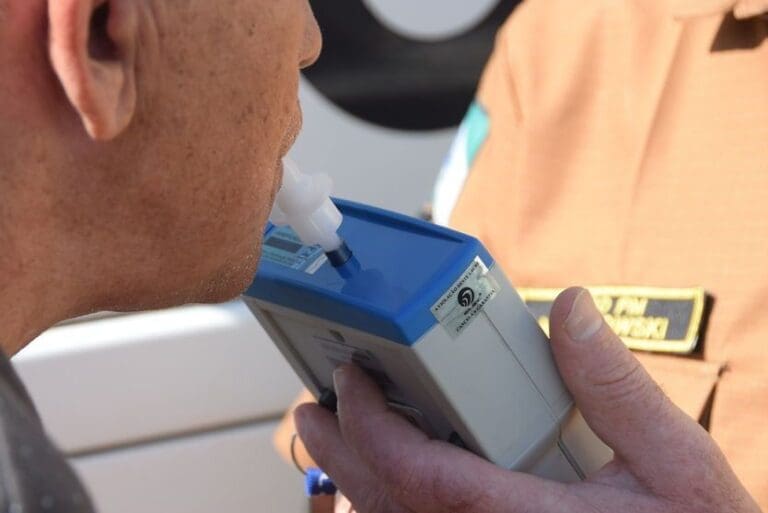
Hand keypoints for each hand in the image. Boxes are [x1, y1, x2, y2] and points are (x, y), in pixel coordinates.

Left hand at [294, 288, 761, 512]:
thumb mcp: (674, 462)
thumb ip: (616, 386)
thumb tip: (569, 309)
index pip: (413, 471)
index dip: (369, 421)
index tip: (350, 377)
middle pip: (384, 503)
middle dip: (339, 453)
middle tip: (312, 411)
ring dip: (356, 480)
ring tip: (336, 439)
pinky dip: (391, 506)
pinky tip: (390, 486)